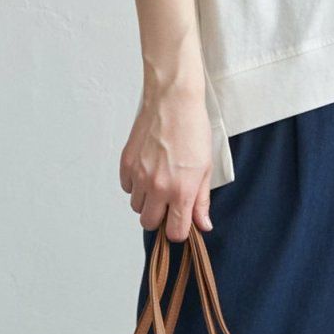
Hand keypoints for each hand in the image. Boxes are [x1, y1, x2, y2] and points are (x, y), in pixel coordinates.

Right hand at [121, 86, 214, 238]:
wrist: (173, 101)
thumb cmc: (193, 130)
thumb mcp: (206, 168)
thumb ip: (202, 201)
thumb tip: (203, 225)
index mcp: (181, 191)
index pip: (174, 232)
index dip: (179, 230)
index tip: (181, 221)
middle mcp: (157, 187)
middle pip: (149, 223)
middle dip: (160, 218)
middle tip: (169, 202)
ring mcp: (139, 175)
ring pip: (136, 206)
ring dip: (147, 201)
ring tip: (160, 181)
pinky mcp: (126, 163)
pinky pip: (126, 188)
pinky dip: (135, 185)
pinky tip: (148, 170)